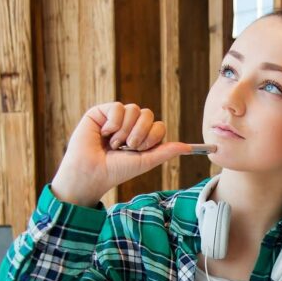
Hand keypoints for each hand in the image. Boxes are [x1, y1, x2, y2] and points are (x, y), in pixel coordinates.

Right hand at [51, 102, 192, 206]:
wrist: (92, 173)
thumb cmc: (116, 170)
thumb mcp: (146, 162)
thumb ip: (166, 152)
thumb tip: (189, 147)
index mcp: (141, 136)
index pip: (158, 125)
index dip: (152, 137)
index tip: (141, 150)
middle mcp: (130, 125)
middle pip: (148, 114)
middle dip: (140, 134)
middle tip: (126, 147)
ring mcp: (115, 117)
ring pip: (134, 110)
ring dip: (125, 131)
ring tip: (113, 144)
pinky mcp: (100, 112)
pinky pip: (118, 107)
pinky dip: (113, 124)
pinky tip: (103, 134)